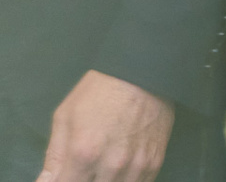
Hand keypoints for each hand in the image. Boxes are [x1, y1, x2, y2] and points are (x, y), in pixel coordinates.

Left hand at [38, 71, 173, 181]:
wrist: (144, 71)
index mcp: (84, 154)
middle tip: (83, 170)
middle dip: (85, 181)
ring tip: (100, 170)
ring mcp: (137, 166)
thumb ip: (53, 156)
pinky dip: (126, 181)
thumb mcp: (65, 117)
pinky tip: (119, 171)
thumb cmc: (99, 91)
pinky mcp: (156, 162)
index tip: (66, 176)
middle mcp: (112, 166)